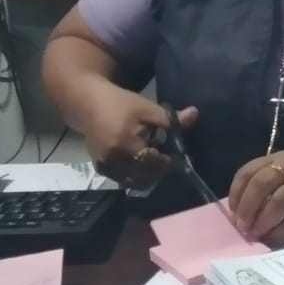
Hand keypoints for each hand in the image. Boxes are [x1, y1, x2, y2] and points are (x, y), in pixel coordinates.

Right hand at [80, 83, 196, 189]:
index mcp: (126, 145)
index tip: (182, 156)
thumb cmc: (120, 103)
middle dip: (161, 168)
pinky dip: (137, 172)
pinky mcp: (101, 169)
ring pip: (136, 181)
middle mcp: (113, 161)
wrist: (88, 104)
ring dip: (149, 172)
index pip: (156, 164)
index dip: (171, 162)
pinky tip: (140, 157)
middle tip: (168, 155)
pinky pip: (125, 179)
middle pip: (147, 176)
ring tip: (153, 155)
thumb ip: (171, 118)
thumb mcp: (147, 108)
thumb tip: (195, 115)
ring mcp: (106, 167)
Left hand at [229, 152, 283, 242]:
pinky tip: (274, 238)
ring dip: (263, 221)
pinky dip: (280, 231)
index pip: (248, 171)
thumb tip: (240, 215)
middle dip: (247, 208)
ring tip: (256, 234)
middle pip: (260, 184)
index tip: (233, 212)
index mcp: (279, 159)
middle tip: (242, 227)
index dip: (236, 193)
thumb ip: (266, 186)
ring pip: (277, 201)